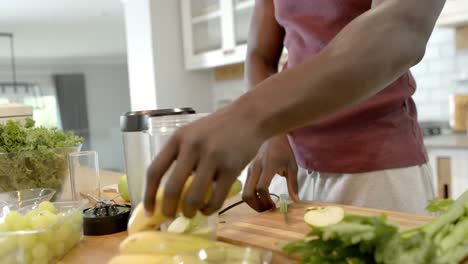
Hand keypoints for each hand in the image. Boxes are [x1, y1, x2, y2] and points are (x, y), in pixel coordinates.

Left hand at [143, 105, 265, 217]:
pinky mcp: (231, 168)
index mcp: (178, 138)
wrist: (249, 116)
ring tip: (191, 213)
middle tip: (170, 217)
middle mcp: (192, 146)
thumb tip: (169, 191)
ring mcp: (213, 157)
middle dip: (168, 209)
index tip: (148, 210)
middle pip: (172, 188)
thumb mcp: (192, 134)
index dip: (149, 195)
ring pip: (193, 197)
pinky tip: (208, 209)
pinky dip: (209, 209)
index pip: (155, 170)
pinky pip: (216, 198)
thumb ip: (180, 156)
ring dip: (189, 212)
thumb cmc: (218, 128)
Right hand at [242, 134, 298, 211]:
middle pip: (248, 193)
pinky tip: (261, 196)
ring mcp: (249, 169)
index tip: (274, 206)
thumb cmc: (283, 149)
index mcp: (268, 166)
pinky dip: (251, 195)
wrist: (271, 135)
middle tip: (267, 209)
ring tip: (265, 205)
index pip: (262, 188)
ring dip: (253, 202)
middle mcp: (256, 168)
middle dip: (257, 206)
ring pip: (244, 192)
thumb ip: (293, 184)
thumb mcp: (292, 165)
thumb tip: (296, 201)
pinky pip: (245, 187)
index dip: (266, 200)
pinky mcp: (247, 170)